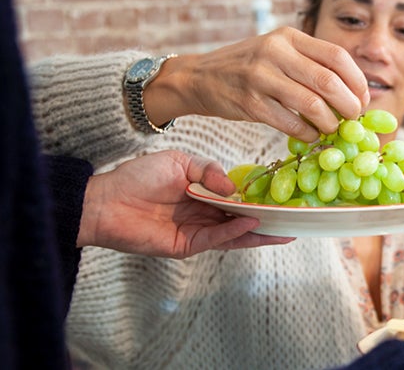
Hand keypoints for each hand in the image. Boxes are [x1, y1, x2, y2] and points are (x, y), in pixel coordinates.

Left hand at [77, 150, 293, 256]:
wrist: (105, 200)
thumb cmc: (138, 177)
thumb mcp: (179, 161)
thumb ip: (208, 170)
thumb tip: (233, 187)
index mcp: (202, 192)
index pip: (237, 197)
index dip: (258, 196)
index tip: (281, 194)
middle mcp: (203, 213)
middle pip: (242, 218)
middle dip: (268, 219)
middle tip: (294, 218)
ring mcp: (197, 231)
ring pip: (236, 234)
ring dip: (260, 232)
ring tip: (285, 229)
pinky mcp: (187, 246)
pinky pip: (217, 238)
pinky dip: (236, 232)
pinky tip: (252, 224)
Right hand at [144, 27, 369, 140]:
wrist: (199, 77)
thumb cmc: (248, 67)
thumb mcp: (278, 51)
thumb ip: (310, 64)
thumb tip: (353, 93)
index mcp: (289, 36)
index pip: (337, 55)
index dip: (357, 80)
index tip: (363, 98)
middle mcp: (275, 52)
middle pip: (328, 81)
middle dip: (349, 105)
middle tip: (353, 118)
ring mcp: (260, 77)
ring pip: (312, 104)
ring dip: (330, 122)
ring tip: (332, 128)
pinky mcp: (249, 102)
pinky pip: (290, 122)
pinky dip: (307, 133)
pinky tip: (311, 135)